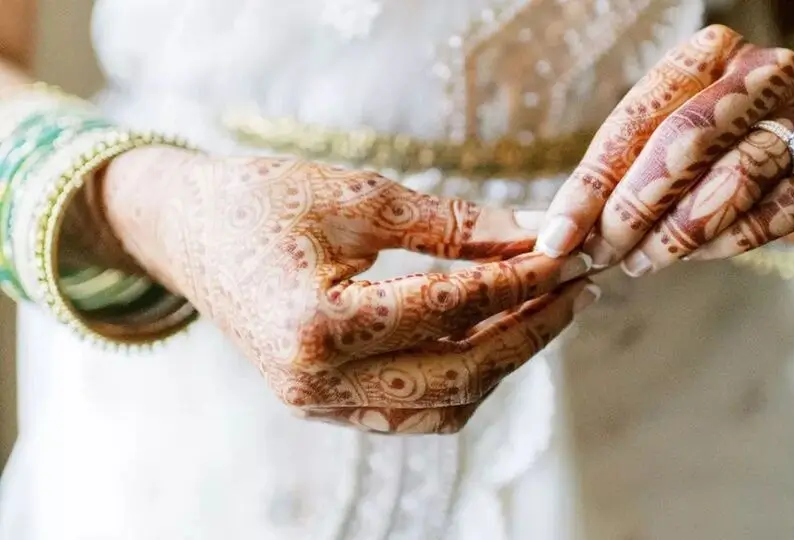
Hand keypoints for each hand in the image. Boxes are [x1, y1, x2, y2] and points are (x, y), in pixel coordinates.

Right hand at [99, 148, 595, 432]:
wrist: (187, 230)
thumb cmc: (261, 198)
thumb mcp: (360, 196)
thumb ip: (453, 224)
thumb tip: (535, 235)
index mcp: (315, 325)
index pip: (448, 311)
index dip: (518, 283)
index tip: (567, 255)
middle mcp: (316, 382)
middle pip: (458, 375)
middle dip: (530, 332)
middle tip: (577, 289)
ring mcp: (318, 403)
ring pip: (443, 405)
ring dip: (501, 360)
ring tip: (542, 309)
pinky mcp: (324, 404)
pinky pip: (412, 411)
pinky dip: (460, 378)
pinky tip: (490, 334)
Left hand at [536, 25, 793, 274]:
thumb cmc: (713, 138)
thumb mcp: (662, 134)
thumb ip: (617, 172)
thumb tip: (562, 234)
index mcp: (709, 52)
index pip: (636, 119)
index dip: (592, 184)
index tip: (559, 237)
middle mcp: (762, 74)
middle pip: (686, 144)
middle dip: (634, 209)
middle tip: (602, 252)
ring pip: (732, 182)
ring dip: (676, 235)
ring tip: (641, 261)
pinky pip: (768, 219)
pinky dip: (723, 245)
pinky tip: (696, 253)